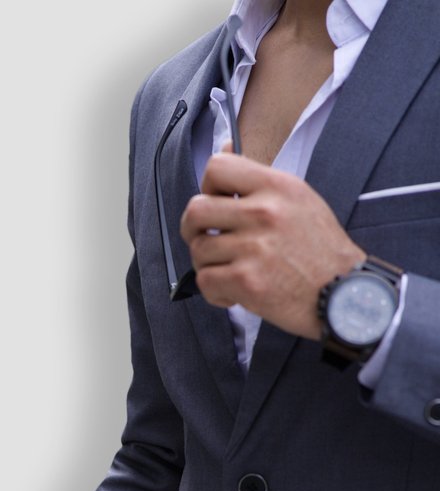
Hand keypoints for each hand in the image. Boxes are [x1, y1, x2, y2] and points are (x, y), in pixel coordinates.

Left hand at [179, 150, 364, 339]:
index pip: (218, 167)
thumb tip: (224, 148)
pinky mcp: (247, 281)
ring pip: (198, 250)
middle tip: (205, 240)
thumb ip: (260, 181)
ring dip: (207, 265)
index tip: (215, 203)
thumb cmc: (321, 251)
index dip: (207, 186)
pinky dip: (214, 292)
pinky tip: (233, 294)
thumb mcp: (300, 200)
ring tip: (230, 272)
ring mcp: (254, 248)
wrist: (344, 295)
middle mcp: (264, 213)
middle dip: (193, 229)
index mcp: (277, 187)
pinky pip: (205, 281)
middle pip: (195, 210)